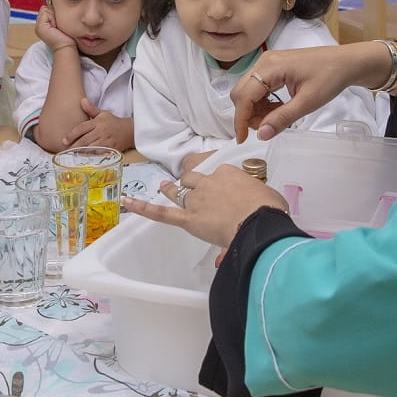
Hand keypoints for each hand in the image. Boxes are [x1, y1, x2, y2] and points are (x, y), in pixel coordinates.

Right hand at [34, 5, 76, 52]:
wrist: (66, 46)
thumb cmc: (67, 36)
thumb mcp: (59, 22)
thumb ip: (55, 15)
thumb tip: (55, 4)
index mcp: (43, 24)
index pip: (46, 9)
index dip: (53, 13)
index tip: (58, 23)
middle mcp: (38, 25)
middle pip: (45, 8)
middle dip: (53, 14)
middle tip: (57, 25)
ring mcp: (38, 26)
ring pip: (45, 9)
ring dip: (53, 16)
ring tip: (56, 26)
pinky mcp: (40, 27)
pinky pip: (46, 13)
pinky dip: (52, 18)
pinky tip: (55, 27)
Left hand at [64, 98, 133, 151]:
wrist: (129, 131)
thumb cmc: (113, 122)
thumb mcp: (103, 114)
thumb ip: (91, 109)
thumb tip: (81, 100)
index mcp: (98, 122)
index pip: (82, 128)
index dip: (72, 134)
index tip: (64, 140)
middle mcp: (101, 131)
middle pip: (85, 139)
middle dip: (74, 145)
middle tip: (65, 150)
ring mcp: (107, 141)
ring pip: (91, 148)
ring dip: (81, 152)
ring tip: (72, 155)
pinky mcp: (111, 149)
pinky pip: (99, 153)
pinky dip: (91, 156)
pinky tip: (84, 158)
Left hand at [120, 166, 286, 248]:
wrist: (259, 223)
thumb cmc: (269, 210)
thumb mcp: (268, 198)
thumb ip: (259, 199)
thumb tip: (264, 207)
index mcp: (227, 174)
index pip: (218, 175)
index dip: (219, 184)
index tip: (226, 192)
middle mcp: (208, 183)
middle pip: (194, 180)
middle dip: (191, 184)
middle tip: (191, 188)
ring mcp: (196, 200)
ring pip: (180, 192)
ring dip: (171, 189)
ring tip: (163, 186)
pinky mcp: (188, 219)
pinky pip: (163, 213)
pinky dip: (143, 208)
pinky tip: (128, 202)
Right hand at [231, 41, 393, 142]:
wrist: (346, 62)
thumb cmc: (330, 77)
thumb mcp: (308, 102)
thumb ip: (282, 118)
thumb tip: (261, 135)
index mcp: (271, 67)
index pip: (244, 96)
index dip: (240, 120)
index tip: (243, 139)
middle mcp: (264, 62)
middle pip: (241, 93)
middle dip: (248, 114)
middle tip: (267, 128)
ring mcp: (268, 62)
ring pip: (248, 90)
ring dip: (256, 109)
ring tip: (277, 117)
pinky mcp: (273, 66)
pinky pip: (257, 86)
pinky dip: (263, 101)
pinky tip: (279, 108)